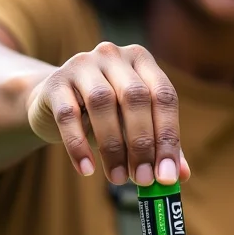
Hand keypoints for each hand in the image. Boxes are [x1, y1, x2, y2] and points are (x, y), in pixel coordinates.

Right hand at [25, 42, 190, 185]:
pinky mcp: (55, 82)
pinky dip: (78, 145)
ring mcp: (83, 64)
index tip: (167, 175)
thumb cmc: (104, 114)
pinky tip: (87, 169)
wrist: (53, 103)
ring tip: (118, 178)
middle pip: (135, 96)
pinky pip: (68, 115)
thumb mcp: (133, 124)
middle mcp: (114, 55)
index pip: (164, 96)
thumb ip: (159, 144)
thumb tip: (180, 176)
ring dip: (113, 146)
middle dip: (142, 143)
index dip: (168, 136)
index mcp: (141, 61)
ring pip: (102, 102)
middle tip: (143, 179)